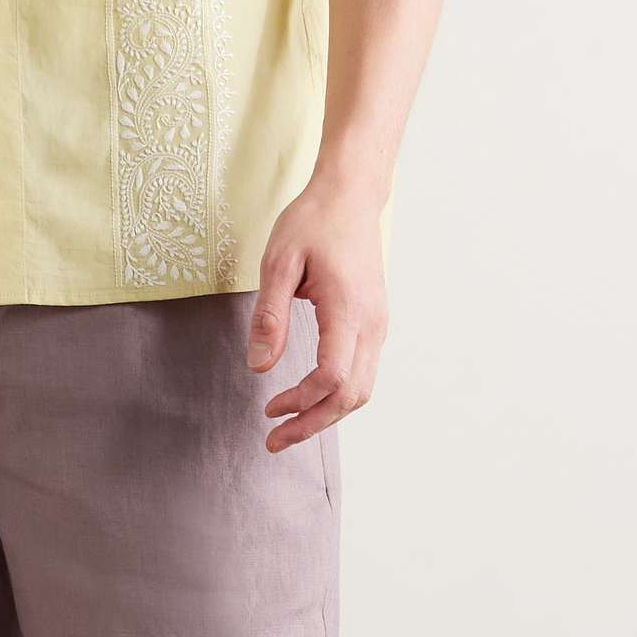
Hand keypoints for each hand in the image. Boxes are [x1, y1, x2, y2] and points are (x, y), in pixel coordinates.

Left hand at [247, 177, 388, 452]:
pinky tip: (309, 398)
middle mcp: (371, 324)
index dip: (300, 401)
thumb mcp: (278, 262)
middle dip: (313, 424)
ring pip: (362, 389)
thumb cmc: (313, 222)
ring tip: (289, 427)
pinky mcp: (374, 322)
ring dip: (327, 414)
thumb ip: (268, 316)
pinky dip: (337, 395)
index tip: (268, 408)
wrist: (350, 196)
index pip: (331, 377)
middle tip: (275, 440)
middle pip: (352, 395)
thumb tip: (258, 367)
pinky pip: (362, 372)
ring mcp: (378, 325)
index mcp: (348, 310)